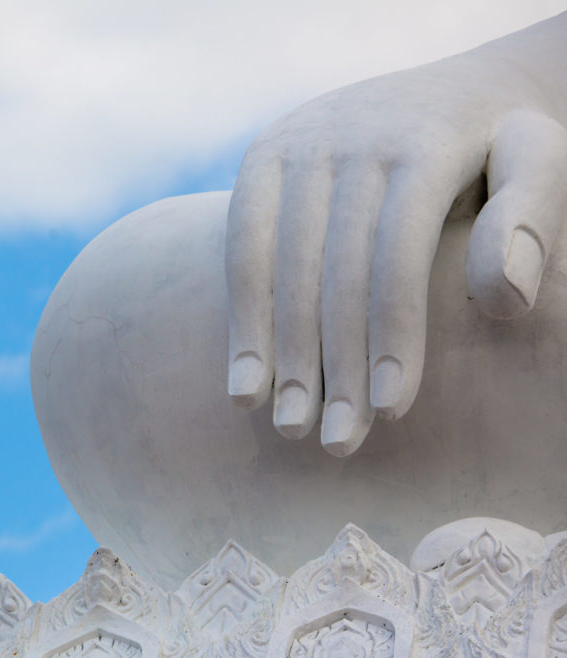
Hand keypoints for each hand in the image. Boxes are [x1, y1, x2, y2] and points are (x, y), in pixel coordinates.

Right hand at [226, 14, 566, 455]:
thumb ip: (533, 216)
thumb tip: (501, 295)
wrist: (437, 93)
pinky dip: (241, 323)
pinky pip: (240, 249)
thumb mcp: (537, 160)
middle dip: (334, 365)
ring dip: (282, 356)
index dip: (392, 335)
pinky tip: (244, 387)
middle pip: (333, 271)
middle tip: (337, 445)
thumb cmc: (493, 152)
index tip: (391, 415)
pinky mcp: (259, 161)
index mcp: (421, 141)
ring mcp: (296, 148)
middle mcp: (349, 139)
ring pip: (279, 267)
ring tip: (290, 428)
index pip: (396, 253)